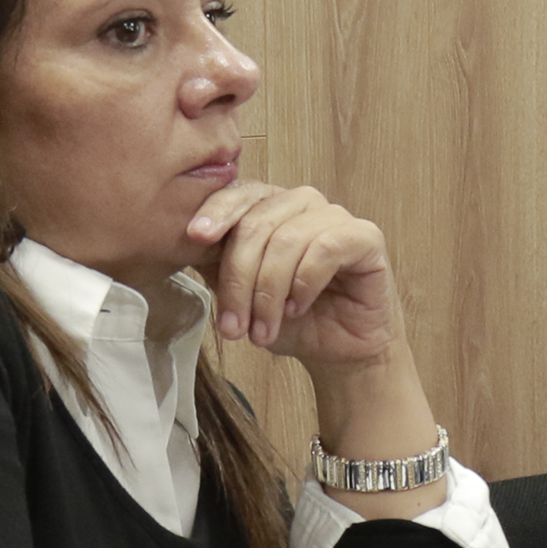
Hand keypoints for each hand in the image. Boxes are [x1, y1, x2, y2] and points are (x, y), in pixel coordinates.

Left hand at [185, 180, 402, 371]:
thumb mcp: (241, 294)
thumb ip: (217, 264)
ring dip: (269, 292)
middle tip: (232, 326)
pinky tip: (298, 307)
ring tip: (263, 330)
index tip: (195, 236)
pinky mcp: (365, 236)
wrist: (338, 352)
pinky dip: (304, 283)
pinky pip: (326, 247)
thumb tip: (181, 243)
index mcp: (270, 208)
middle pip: (257, 223)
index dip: (217, 211)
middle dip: (239, 279)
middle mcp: (302, 204)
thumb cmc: (292, 321)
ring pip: (288, 239)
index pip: (240, 194)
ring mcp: (336, 216)